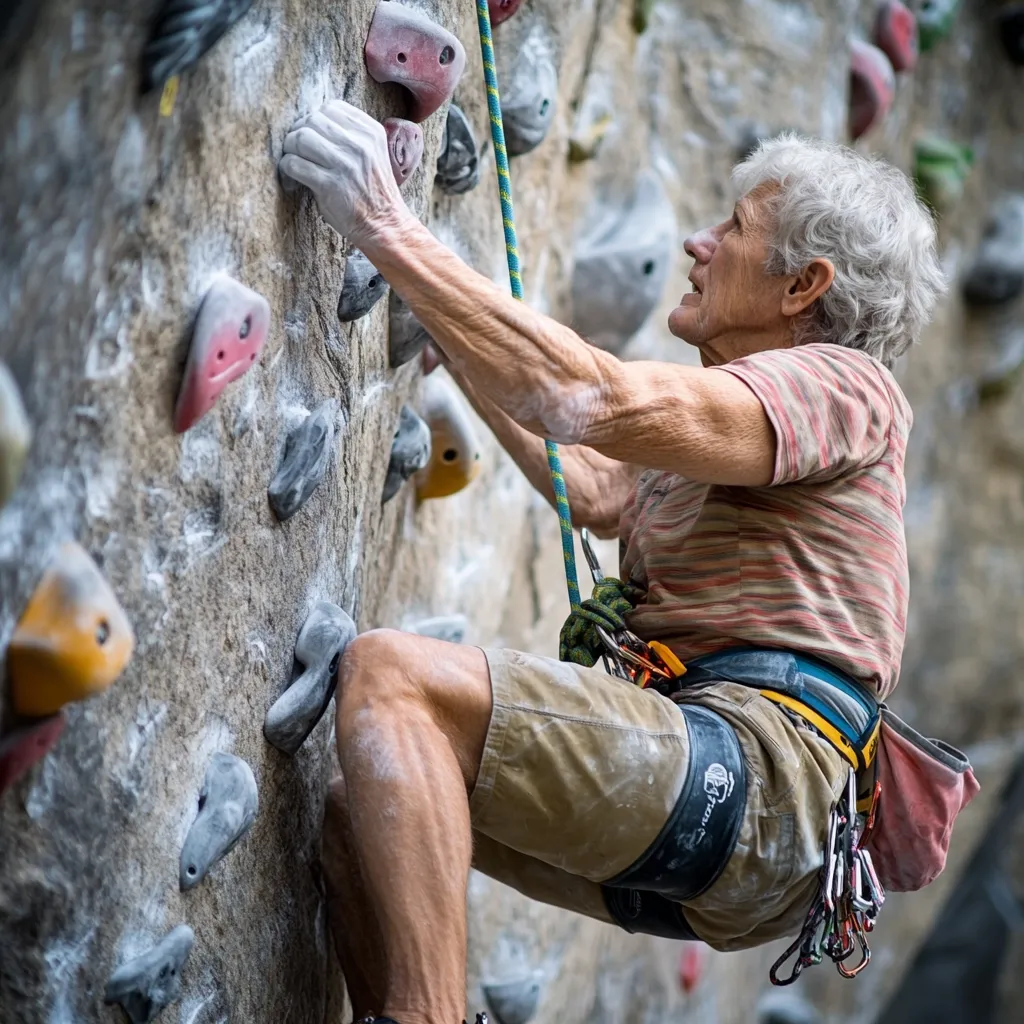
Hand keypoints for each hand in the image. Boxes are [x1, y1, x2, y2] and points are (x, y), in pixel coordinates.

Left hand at [279, 100, 409, 246]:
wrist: (385, 225)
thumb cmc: (374, 192)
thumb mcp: (373, 154)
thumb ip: (352, 136)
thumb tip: (314, 123)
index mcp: (371, 132)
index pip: (331, 108)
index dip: (316, 119)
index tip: (313, 135)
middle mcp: (360, 145)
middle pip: (312, 120)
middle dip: (299, 133)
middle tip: (298, 150)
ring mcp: (345, 164)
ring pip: (300, 138)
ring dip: (290, 150)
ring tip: (294, 161)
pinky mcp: (330, 185)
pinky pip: (294, 164)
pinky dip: (288, 168)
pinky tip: (293, 176)